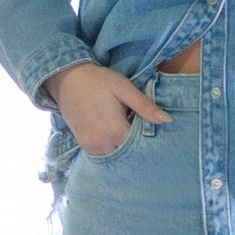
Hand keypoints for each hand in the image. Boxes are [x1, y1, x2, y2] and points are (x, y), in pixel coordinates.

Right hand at [45, 62, 170, 157]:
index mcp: (115, 131)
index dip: (149, 140)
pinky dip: (112, 149)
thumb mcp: (124, 88)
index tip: (156, 134)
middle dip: (137, 146)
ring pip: (116, 156)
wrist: (66, 79)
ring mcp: (91, 147)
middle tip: (143, 132)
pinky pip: (104, 154)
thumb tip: (167, 120)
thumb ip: (145, 106)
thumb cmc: (98, 81)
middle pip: (128, 154)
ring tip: (129, 133)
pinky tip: (116, 137)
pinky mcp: (84, 146)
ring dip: (124, 148)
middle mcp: (103, 144)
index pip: (140, 146)